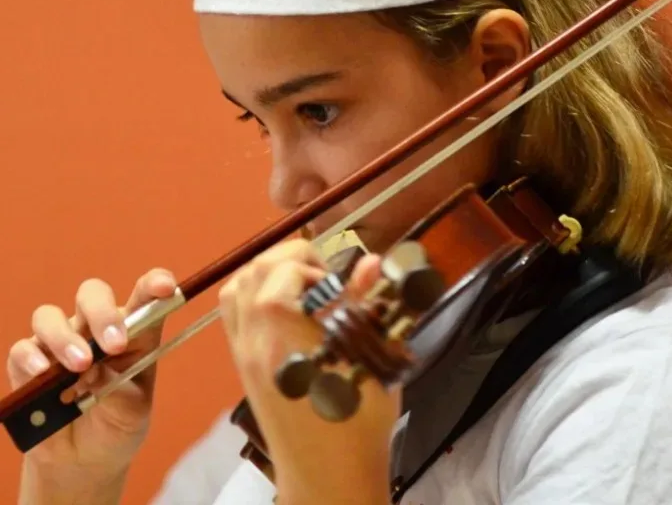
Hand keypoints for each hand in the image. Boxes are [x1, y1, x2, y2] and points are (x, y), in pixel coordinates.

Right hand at [7, 268, 177, 485]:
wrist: (85, 461)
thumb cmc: (117, 423)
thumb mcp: (134, 408)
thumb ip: (122, 385)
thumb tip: (98, 368)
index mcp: (132, 330)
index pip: (143, 296)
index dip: (154, 283)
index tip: (165, 287)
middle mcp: (94, 328)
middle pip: (92, 294)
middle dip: (102, 313)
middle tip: (115, 344)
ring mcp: (59, 343)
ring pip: (50, 316)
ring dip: (65, 337)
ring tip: (81, 366)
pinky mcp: (28, 366)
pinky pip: (22, 350)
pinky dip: (31, 358)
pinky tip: (42, 373)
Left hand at [220, 239, 397, 504]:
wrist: (328, 477)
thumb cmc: (356, 426)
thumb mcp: (372, 360)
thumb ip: (366, 305)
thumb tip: (370, 262)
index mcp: (288, 336)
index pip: (284, 270)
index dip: (316, 265)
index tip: (341, 284)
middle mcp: (257, 341)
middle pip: (255, 269)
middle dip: (292, 258)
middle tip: (324, 277)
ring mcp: (245, 354)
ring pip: (238, 287)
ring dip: (269, 273)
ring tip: (303, 287)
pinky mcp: (244, 366)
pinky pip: (234, 313)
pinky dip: (253, 296)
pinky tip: (285, 308)